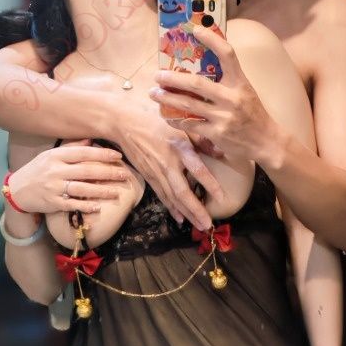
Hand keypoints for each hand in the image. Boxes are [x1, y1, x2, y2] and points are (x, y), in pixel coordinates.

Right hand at [8, 139, 127, 213]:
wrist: (16, 190)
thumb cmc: (37, 170)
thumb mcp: (50, 155)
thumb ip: (70, 148)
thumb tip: (90, 140)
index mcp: (56, 156)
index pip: (83, 153)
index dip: (102, 154)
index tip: (118, 156)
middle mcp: (55, 171)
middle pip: (86, 171)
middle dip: (107, 173)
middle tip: (124, 175)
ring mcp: (54, 188)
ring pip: (82, 188)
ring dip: (101, 191)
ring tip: (117, 192)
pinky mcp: (52, 203)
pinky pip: (72, 204)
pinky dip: (85, 206)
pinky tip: (98, 207)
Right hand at [106, 101, 225, 230]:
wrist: (124, 123)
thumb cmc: (154, 119)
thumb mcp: (180, 123)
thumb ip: (201, 138)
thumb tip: (221, 152)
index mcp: (178, 148)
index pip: (197, 170)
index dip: (210, 184)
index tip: (221, 198)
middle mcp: (167, 164)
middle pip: (182, 192)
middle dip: (196, 210)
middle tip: (208, 225)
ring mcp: (156, 172)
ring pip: (172, 198)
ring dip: (186, 214)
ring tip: (199, 226)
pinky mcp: (149, 177)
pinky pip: (162, 196)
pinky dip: (172, 208)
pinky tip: (180, 218)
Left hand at [148, 25, 276, 161]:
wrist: (266, 142)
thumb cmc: (253, 114)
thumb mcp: (245, 91)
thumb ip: (228, 80)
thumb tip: (203, 65)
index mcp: (240, 83)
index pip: (228, 54)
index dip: (212, 39)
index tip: (195, 30)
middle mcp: (232, 98)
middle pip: (197, 83)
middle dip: (173, 78)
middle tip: (157, 75)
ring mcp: (224, 116)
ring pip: (188, 104)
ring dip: (167, 98)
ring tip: (154, 93)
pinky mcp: (217, 133)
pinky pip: (190, 125)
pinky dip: (176, 121)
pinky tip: (167, 117)